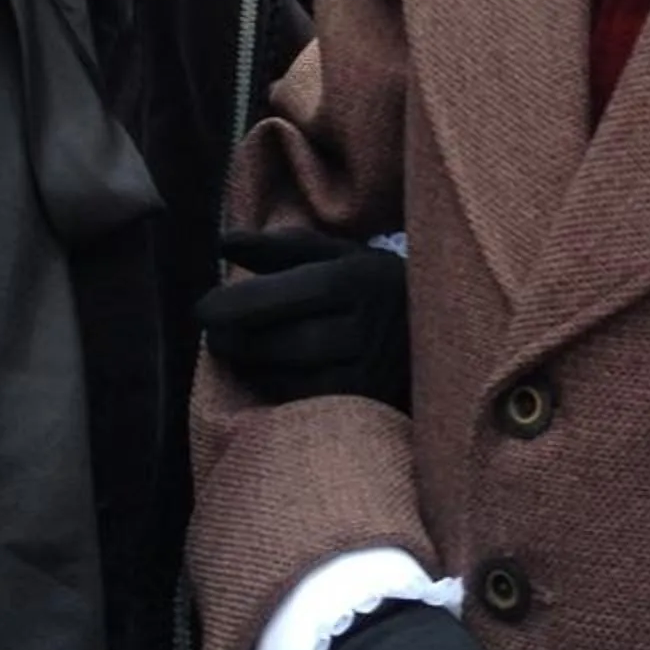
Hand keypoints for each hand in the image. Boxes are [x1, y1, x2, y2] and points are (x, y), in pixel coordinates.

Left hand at [198, 226, 411, 410]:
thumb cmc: (377, 288)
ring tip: (228, 350)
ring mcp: (371, 373)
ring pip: (293, 376)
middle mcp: (369, 327)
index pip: (293, 292)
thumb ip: (281, 248)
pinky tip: (259, 373)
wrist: (447, 336)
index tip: (202, 308)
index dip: (242, 302)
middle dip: (237, 339)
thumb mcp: (340, 257)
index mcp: (361, 280)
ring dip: (250, 366)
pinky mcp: (366, 406)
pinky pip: (306, 401)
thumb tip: (222, 243)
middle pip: (288, 340)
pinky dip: (273, 387)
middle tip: (211, 333)